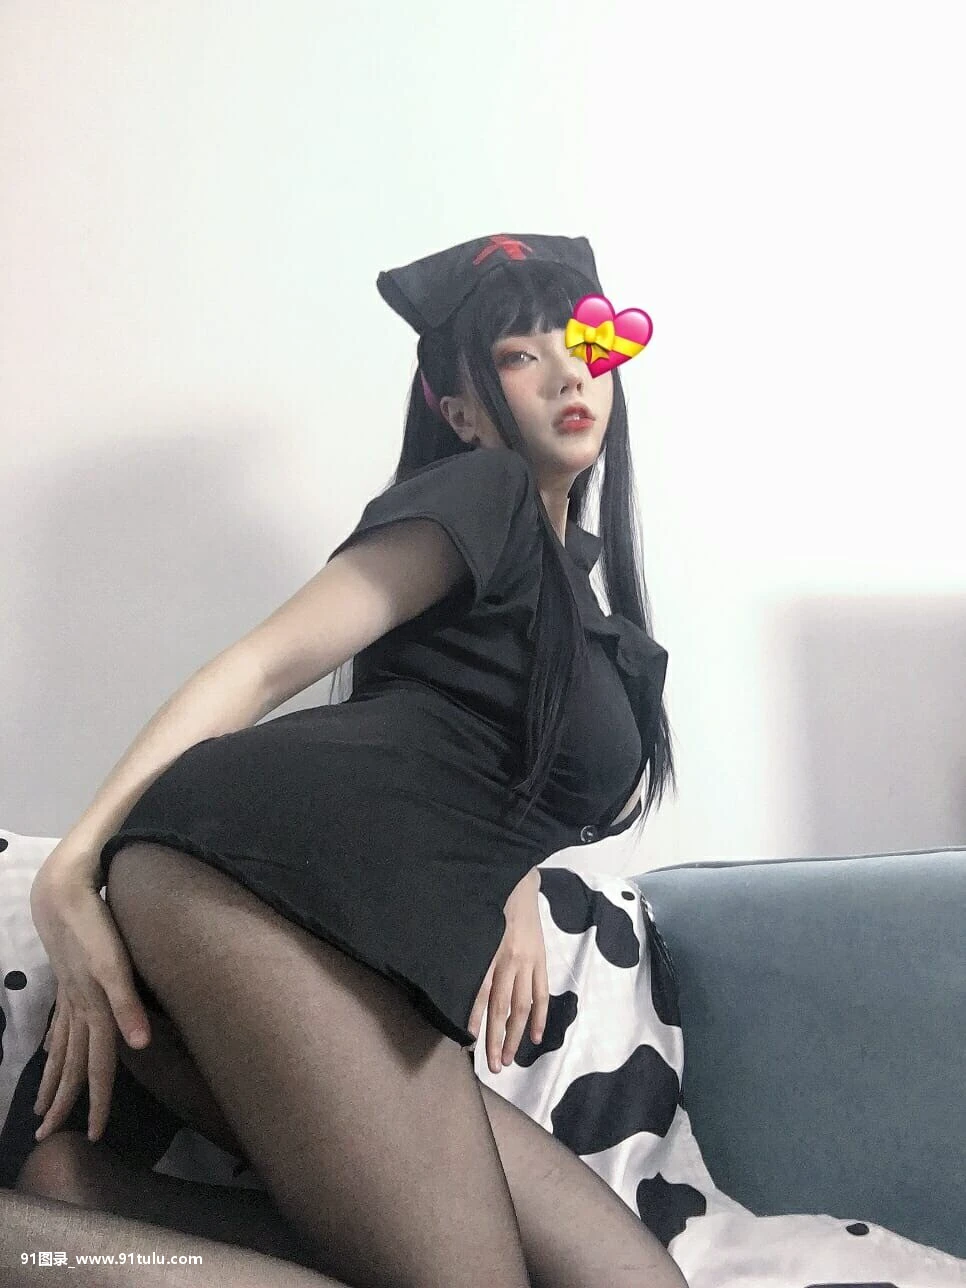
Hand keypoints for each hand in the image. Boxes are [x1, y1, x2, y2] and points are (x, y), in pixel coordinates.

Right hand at [29, 856, 153, 1143]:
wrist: (63, 893)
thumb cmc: (95, 926)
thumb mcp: (116, 965)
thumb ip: (128, 1004)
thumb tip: (141, 1044)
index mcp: (94, 1009)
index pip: (99, 1066)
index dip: (100, 1101)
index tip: (96, 1135)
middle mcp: (77, 1009)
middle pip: (73, 1066)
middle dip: (63, 1104)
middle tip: (48, 1137)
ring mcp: (68, 997)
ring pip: (61, 1050)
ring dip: (53, 1082)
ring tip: (40, 1112)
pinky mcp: (67, 982)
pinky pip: (57, 1027)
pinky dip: (52, 1049)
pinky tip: (46, 1056)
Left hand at [469, 870, 548, 1073]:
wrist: (518, 883)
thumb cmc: (487, 906)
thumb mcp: (471, 926)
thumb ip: (464, 954)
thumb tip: (447, 982)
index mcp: (489, 952)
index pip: (481, 993)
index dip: (474, 1019)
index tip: (467, 1044)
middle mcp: (509, 960)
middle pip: (502, 1007)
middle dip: (496, 1039)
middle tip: (492, 1066)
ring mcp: (528, 962)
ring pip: (522, 1006)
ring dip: (516, 1035)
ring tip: (509, 1059)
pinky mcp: (541, 959)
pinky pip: (542, 993)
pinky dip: (540, 1017)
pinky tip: (536, 1037)